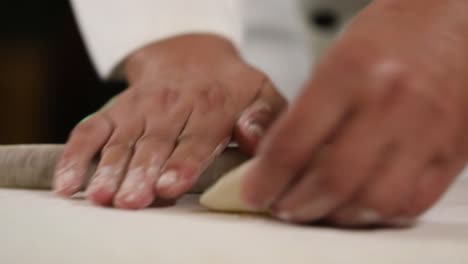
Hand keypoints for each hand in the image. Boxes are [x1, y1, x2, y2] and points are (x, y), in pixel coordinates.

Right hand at [53, 34, 285, 208]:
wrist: (191, 55)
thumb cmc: (230, 87)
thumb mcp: (261, 94)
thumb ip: (263, 119)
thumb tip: (252, 138)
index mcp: (212, 107)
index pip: (196, 139)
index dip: (182, 164)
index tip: (169, 186)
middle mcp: (172, 107)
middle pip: (154, 144)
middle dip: (141, 174)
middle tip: (131, 201)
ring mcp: (139, 108)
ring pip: (121, 141)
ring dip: (108, 170)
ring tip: (100, 197)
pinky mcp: (115, 110)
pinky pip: (90, 131)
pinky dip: (76, 156)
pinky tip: (67, 183)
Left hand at [243, 0, 467, 225]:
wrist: (454, 16)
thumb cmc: (392, 32)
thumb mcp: (334, 57)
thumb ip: (307, 111)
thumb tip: (278, 159)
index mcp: (350, 72)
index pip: (294, 143)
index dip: (267, 179)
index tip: (256, 193)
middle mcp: (390, 102)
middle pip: (333, 180)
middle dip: (297, 206)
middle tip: (283, 207)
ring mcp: (427, 129)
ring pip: (374, 201)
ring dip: (337, 216)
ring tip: (319, 209)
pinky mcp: (454, 150)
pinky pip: (412, 202)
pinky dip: (378, 214)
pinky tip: (359, 206)